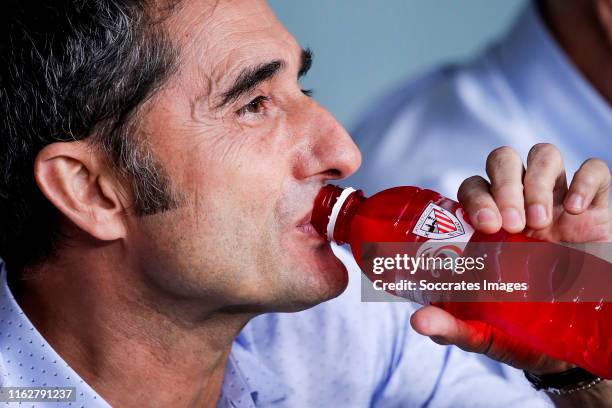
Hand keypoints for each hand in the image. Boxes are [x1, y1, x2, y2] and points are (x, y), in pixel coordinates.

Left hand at [410, 143, 611, 373]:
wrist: (572, 346)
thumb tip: (418, 321)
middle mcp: (520, 207)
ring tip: (542, 222)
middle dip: (505, 184)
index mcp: (489, 227)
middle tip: (514, 225)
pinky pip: (594, 169)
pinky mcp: (596, 212)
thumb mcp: (483, 332)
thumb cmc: (520, 331)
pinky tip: (576, 213)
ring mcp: (558, 205)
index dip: (476, 196)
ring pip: (544, 155)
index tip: (487, 226)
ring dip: (539, 180)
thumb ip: (451, 327)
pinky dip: (585, 181)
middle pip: (503, 160)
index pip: (473, 186)